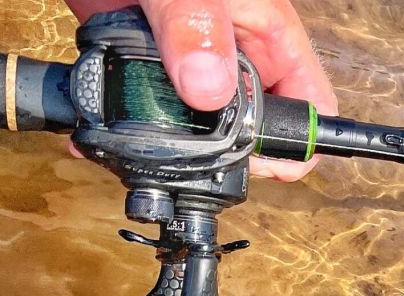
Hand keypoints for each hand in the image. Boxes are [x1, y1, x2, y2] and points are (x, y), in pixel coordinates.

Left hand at [67, 0, 337, 181]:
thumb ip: (197, 25)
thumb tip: (209, 92)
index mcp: (265, 31)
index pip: (308, 105)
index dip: (294, 143)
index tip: (257, 162)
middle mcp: (228, 53)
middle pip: (246, 129)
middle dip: (217, 152)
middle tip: (188, 160)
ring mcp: (181, 61)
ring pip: (187, 127)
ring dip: (160, 144)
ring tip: (134, 146)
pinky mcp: (136, 61)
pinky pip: (135, 107)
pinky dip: (115, 124)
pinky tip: (95, 126)